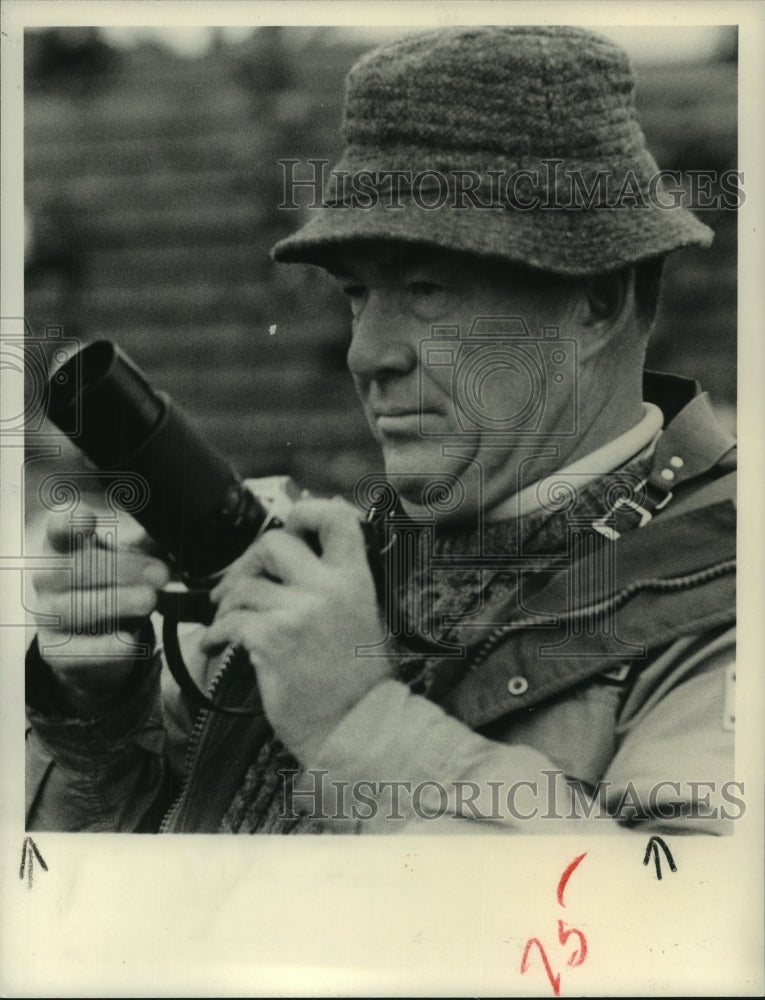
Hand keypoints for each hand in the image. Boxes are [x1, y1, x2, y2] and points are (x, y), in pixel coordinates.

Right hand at [32, 507, 169, 712]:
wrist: (94, 645)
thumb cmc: (110, 589)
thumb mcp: (126, 561)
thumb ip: (142, 545)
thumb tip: (165, 534)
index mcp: (63, 549)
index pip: (57, 530)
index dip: (69, 524)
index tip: (89, 519)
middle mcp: (48, 580)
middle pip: (77, 569)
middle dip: (123, 569)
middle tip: (160, 574)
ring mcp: (48, 616)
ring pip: (79, 608)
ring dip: (119, 602)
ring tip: (150, 600)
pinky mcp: (56, 651)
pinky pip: (81, 650)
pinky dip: (109, 645)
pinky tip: (131, 639)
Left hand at [201, 497, 389, 763]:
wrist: (357, 729)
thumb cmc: (356, 681)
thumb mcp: (362, 618)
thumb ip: (335, 584)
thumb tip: (298, 554)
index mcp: (356, 580)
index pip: (335, 517)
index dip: (306, 511)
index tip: (289, 527)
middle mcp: (329, 589)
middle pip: (273, 543)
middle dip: (247, 562)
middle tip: (239, 585)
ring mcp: (299, 613)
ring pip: (244, 586)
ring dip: (227, 605)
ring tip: (228, 624)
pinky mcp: (272, 640)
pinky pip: (229, 621)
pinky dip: (216, 634)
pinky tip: (219, 645)